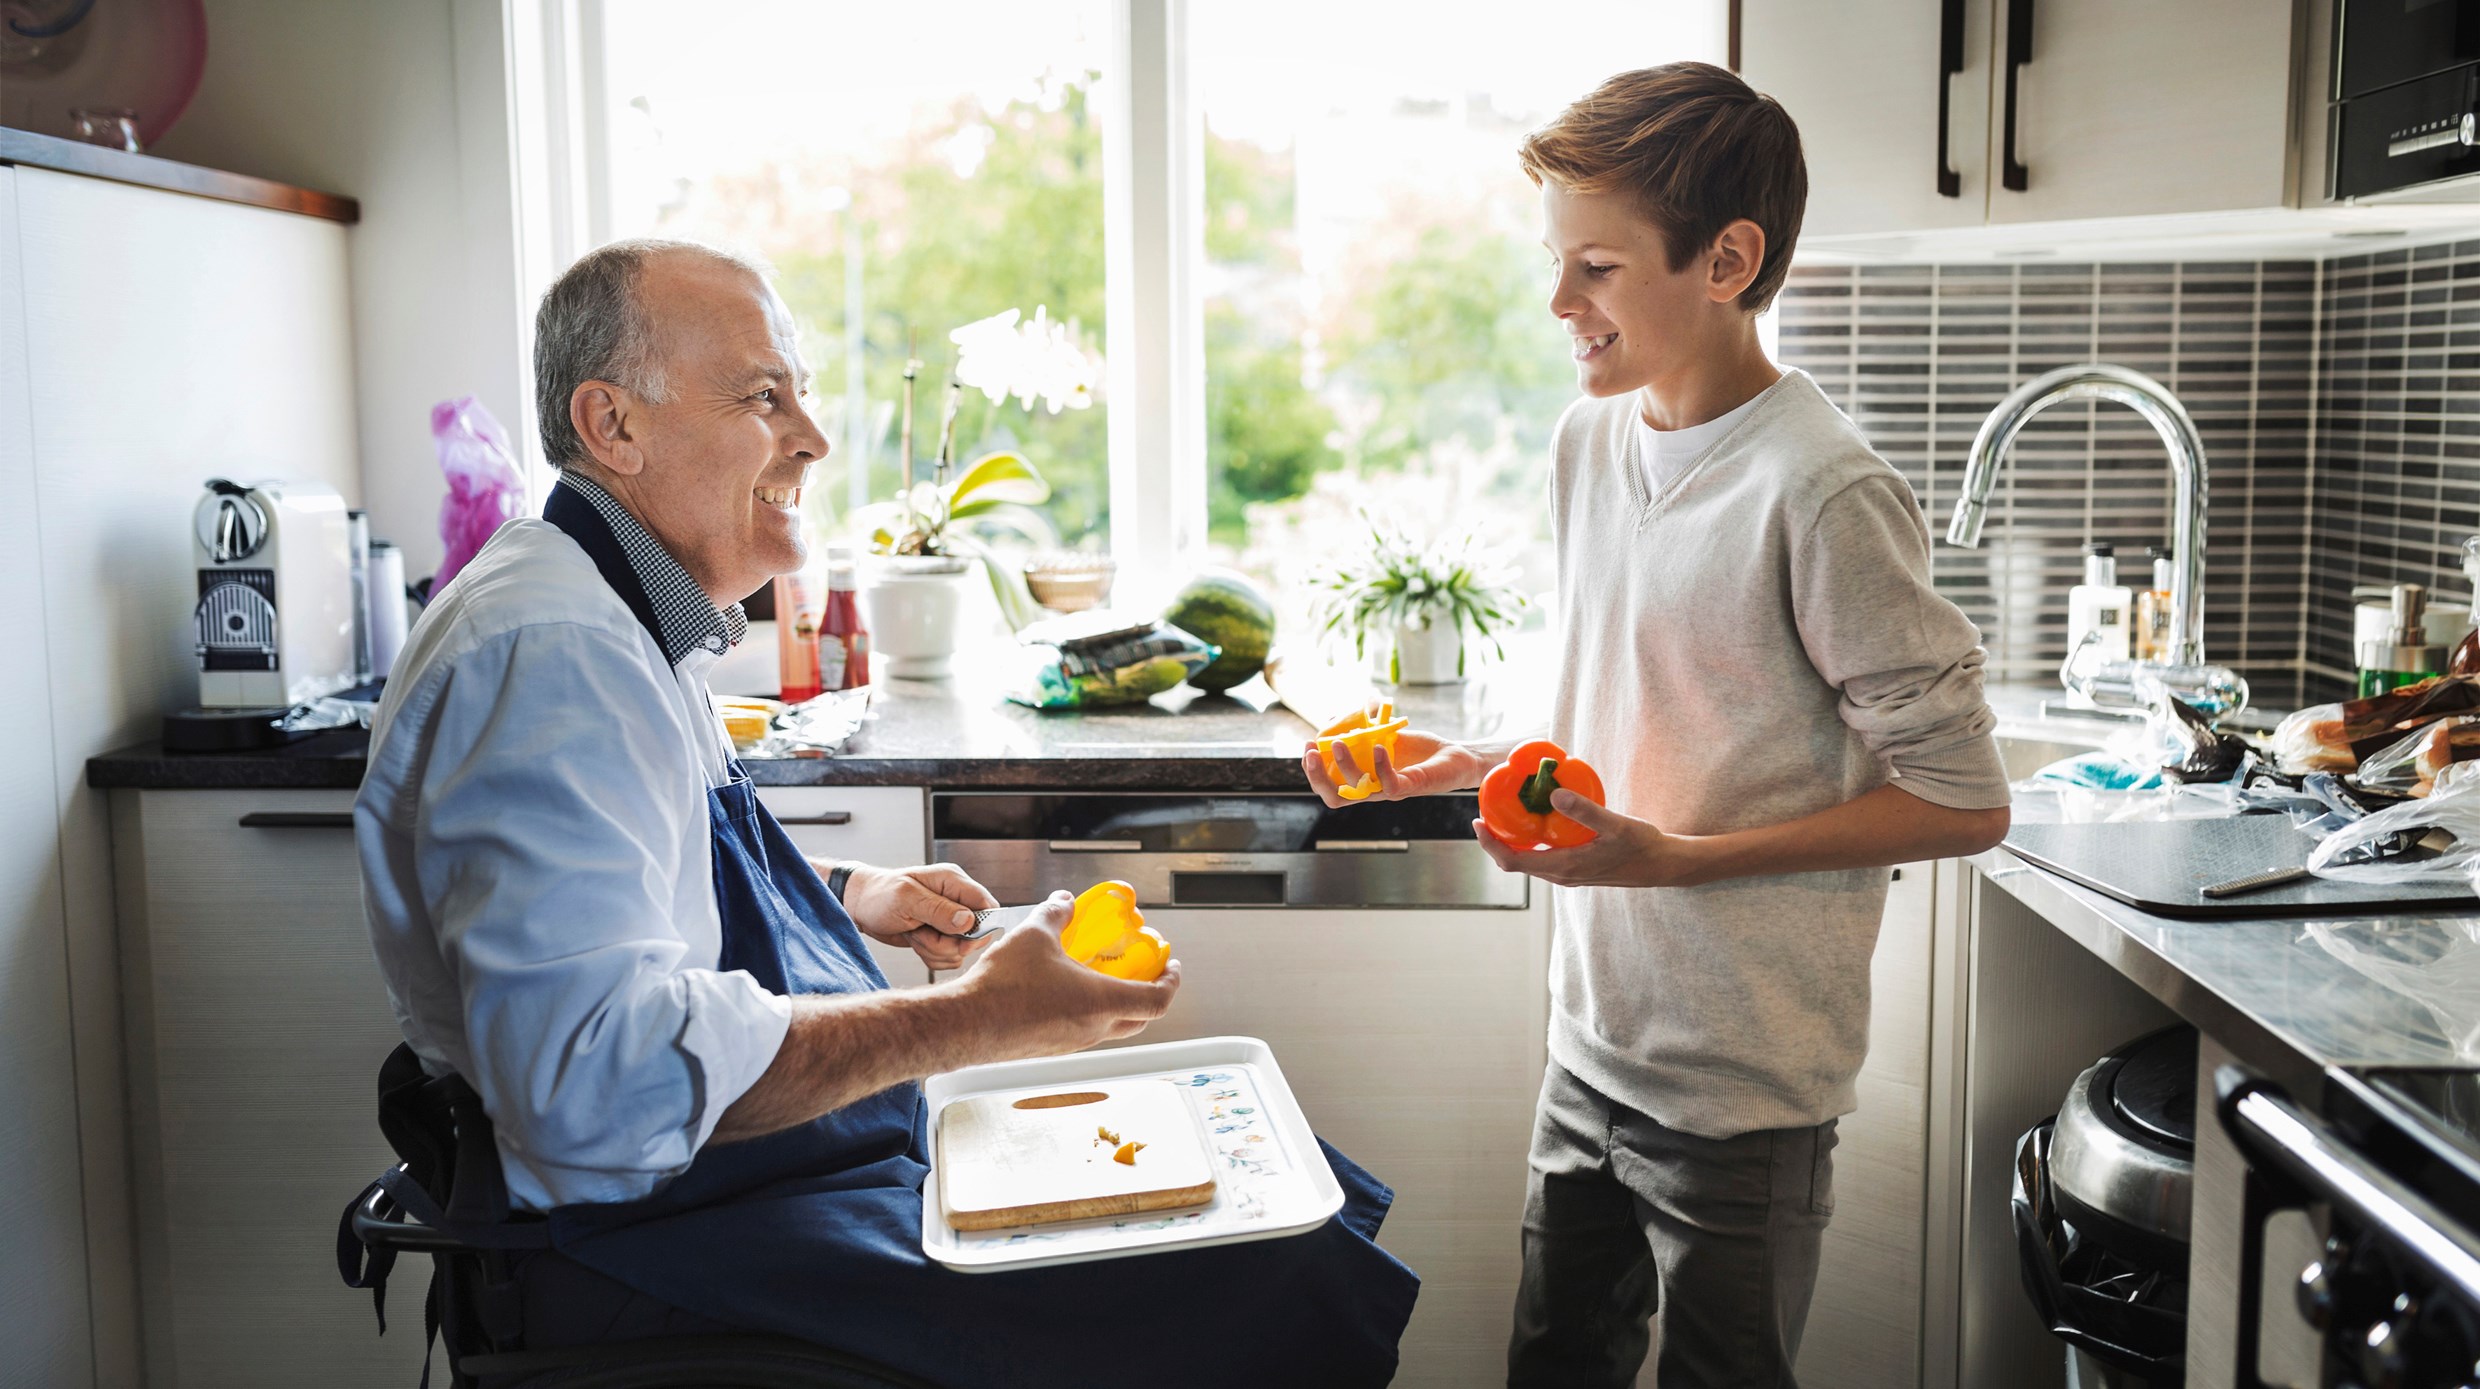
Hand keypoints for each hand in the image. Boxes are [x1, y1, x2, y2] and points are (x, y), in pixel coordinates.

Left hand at [838, 862, 1001, 970]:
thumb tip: (968, 921)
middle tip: (923, 934)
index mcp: (953, 882)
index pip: (987, 906)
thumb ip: (938, 909)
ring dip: (936, 950)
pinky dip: (931, 956)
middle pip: (976, 935)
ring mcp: (950, 921)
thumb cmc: (879, 895)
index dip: (979, 927)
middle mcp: (956, 901)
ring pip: (961, 950)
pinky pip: (949, 957)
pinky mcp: (942, 936)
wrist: (861, 908)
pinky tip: (915, 941)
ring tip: (915, 934)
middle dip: (948, 943)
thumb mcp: (906, 899)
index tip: (957, 937)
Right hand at [955, 890, 1182, 1057]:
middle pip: (1139, 1019)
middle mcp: (1093, 1029)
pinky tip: (1066, 990)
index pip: (1157, 1000)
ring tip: (1101, 976)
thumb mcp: (1035, 935)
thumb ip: (1057, 914)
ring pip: (1110, 1027)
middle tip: (1144, 973)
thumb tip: (1065, 901)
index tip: (1171, 967)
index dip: (1171, 982)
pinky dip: (1088, 1012)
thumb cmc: (1004, 986)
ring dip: (1116, 1003)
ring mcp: (1072, 1042)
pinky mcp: (1051, 1048)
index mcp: (1101, 1002)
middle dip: (1148, 994)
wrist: (967, 1024)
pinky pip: (1083, 1031)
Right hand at [1301, 729, 1486, 808]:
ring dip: (1343, 767)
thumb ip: (1361, 733)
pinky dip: (1380, 766)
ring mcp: (1390, 790)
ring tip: (1336, 743)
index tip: (1307, 747)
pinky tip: (1377, 747)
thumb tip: (1334, 718)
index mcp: (1363, 781)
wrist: (1457, 757)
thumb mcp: (1384, 737)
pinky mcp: (1410, 787)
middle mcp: (1373, 790)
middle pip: (1335, 797)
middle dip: (1316, 777)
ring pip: (1358, 791)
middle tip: (1309, 753)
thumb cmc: (1420, 750)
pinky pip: (1389, 784)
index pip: (1330, 786)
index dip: (1314, 772)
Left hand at [1471, 790, 1706, 887]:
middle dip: (1496, 839)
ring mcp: (1568, 874)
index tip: (1476, 821)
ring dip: (1512, 841)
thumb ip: (1585, 811)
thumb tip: (1554, 793)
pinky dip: (1531, 841)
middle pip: (1515, 861)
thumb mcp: (1615, 825)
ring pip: (1529, 860)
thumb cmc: (1642, 845)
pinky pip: (1543, 857)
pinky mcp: (1576, 869)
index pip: (1513, 861)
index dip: (1490, 843)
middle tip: (1486, 811)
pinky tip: (1537, 820)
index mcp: (1565, 867)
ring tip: (1505, 813)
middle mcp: (1561, 875)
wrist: (1663, 866)